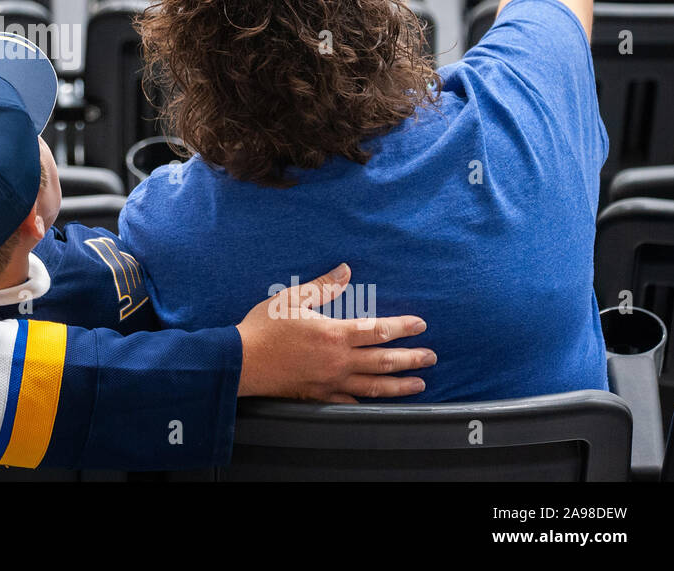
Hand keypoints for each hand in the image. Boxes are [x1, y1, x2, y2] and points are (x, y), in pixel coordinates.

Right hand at [235, 263, 434, 400]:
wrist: (241, 361)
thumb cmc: (264, 327)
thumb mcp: (292, 297)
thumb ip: (322, 286)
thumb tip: (346, 270)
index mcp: (334, 333)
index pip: (378, 330)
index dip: (403, 327)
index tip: (421, 325)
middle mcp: (338, 360)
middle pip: (384, 361)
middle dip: (412, 358)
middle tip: (431, 357)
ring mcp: (330, 382)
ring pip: (374, 386)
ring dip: (400, 385)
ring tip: (419, 384)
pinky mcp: (318, 395)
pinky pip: (349, 402)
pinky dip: (367, 401)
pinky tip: (377, 401)